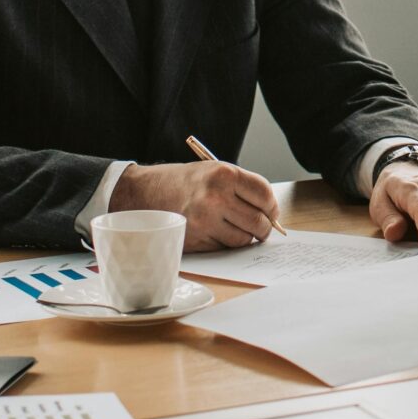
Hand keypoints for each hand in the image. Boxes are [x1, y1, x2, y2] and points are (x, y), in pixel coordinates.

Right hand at [114, 161, 277, 250]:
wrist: (145, 193)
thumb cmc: (184, 182)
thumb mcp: (214, 171)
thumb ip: (242, 188)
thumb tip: (270, 212)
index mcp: (224, 174)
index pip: (264, 194)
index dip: (272, 206)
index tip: (271, 211)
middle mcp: (215, 197)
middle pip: (258, 221)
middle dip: (264, 227)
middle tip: (261, 227)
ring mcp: (205, 221)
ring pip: (244, 239)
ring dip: (246, 237)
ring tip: (236, 227)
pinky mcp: (196, 239)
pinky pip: (225, 247)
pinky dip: (226, 243)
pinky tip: (216, 231)